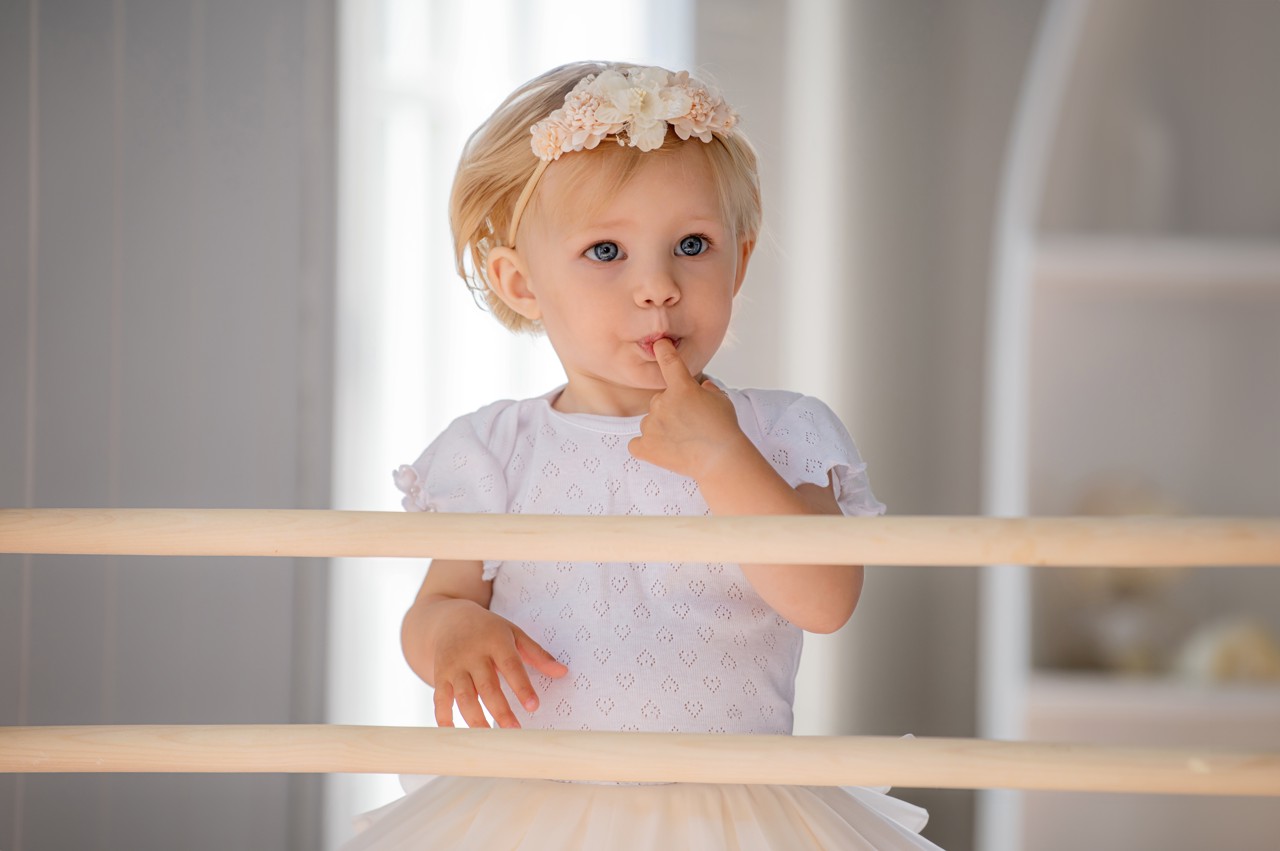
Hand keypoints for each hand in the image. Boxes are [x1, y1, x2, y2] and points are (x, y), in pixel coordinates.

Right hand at [431, 600, 567, 728]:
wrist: (449, 619)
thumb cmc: (488, 630)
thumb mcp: (514, 633)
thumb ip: (537, 654)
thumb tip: (563, 672)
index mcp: (496, 641)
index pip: (511, 665)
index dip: (522, 686)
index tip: (534, 706)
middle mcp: (473, 654)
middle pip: (487, 686)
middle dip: (500, 710)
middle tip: (515, 730)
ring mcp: (454, 666)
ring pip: (463, 696)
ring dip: (475, 719)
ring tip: (488, 740)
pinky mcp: (440, 676)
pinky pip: (440, 699)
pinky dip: (444, 717)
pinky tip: (453, 735)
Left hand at [628, 337, 750, 479]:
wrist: (720, 459)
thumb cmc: (724, 429)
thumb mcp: (722, 400)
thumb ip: (708, 390)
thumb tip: (702, 388)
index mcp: (682, 387)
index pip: (669, 362)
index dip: (663, 350)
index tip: (659, 344)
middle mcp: (662, 402)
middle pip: (659, 401)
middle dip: (671, 410)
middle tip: (689, 426)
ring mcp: (651, 425)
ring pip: (650, 422)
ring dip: (661, 429)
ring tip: (682, 442)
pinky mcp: (645, 446)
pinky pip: (637, 444)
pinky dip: (646, 447)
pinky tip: (663, 451)